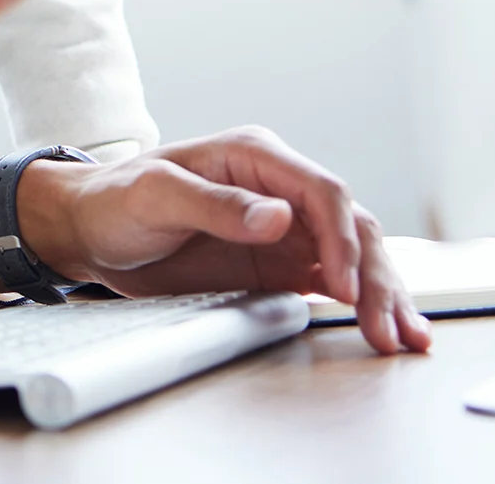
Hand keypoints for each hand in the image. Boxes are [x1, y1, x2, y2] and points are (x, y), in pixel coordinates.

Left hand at [15, 128, 431, 354]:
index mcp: (255, 157)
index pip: (322, 192)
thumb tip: (280, 217)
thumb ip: (216, 204)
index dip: (341, 238)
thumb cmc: (114, 200)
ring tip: (406, 338)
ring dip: (385, 293)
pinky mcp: (280, 261)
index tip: (343, 284)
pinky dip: (364, 303)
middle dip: (376, 276)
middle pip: (351, 226)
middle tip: (387, 327)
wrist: (89, 230)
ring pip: (355, 255)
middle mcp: (280, 189)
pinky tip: (386, 327)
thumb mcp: (154, 197)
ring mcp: (285, 227)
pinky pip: (335, 279)